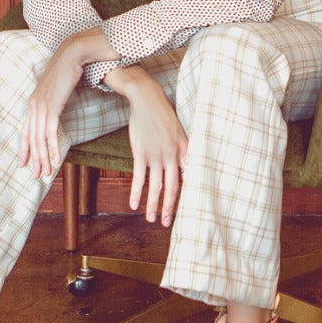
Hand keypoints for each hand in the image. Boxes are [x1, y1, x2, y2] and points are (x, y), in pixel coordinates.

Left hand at [20, 36, 86, 179]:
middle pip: (31, 139)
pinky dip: (53, 148)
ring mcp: (41, 107)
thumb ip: (52, 100)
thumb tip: (54, 108)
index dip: (24, 148)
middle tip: (37, 175)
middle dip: (34, 159)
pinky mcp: (51, 108)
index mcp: (32, 102)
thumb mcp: (56, 88)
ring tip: (47, 173)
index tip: (24, 163)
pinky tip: (56, 160)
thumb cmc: (66, 69)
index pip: (25, 130)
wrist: (71, 55)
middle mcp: (33, 106)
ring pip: (39, 139)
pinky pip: (51, 133)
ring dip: (43, 158)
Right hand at [106, 66, 187, 225]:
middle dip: (170, 208)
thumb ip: (184, 150)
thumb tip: (188, 167)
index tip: (188, 210)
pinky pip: (138, 177)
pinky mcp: (140, 153)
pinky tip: (132, 204)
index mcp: (184, 150)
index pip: (188, 178)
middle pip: (172, 187)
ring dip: (153, 205)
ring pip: (155, 186)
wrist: (147, 99)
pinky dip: (136, 192)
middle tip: (168, 224)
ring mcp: (155, 155)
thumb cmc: (164, 114)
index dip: (188, 195)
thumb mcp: (180, 131)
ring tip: (152, 219)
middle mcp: (171, 155)